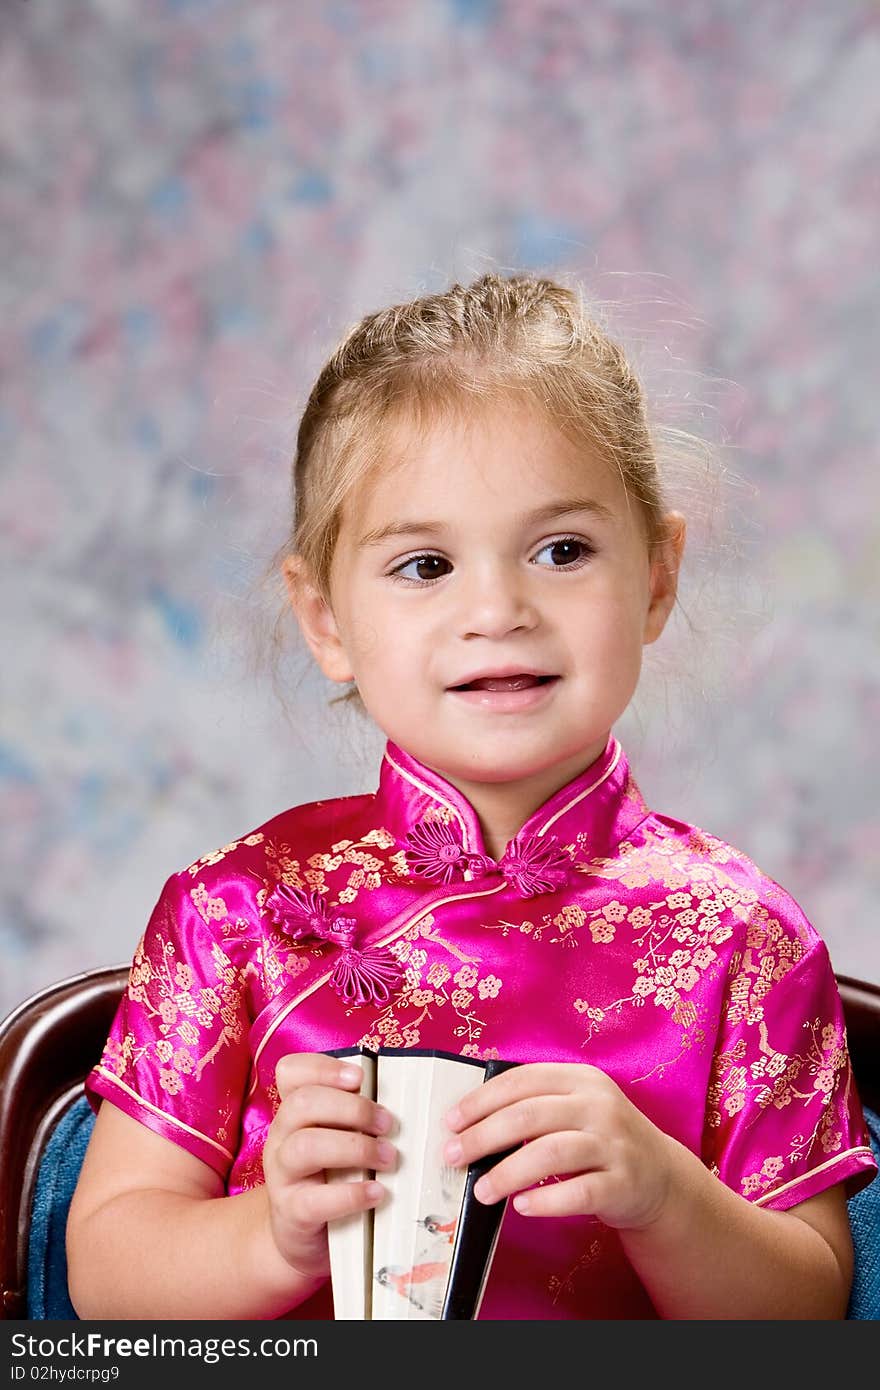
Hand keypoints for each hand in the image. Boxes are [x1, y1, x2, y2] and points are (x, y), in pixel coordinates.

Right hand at [262, 1052, 395, 1277]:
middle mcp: (281, 1136)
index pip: (291, 1072)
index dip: (323, 1068)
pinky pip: (315, 1200)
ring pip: (305, 1146)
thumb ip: (357, 1118)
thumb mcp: (337, 1139)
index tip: (360, 1077)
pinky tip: (376, 1192)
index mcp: (294, 1111)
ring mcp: (282, 1174)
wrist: (301, 1236)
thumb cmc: (330, 1177)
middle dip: (352, 1108)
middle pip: (303, 1104)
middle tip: (388, 1124)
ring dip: (355, 1148)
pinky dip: (351, 1194)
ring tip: (388, 1157)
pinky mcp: (291, 1212)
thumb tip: (405, 1100)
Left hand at [443, 1062, 676, 1229]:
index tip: (451, 1121)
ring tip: (480, 1190)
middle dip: (482, 1136)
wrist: (660, 1176)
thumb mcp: (575, 1109)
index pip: (522, 1080)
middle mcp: (599, 1106)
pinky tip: (522, 1207)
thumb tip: (469, 1124)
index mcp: (581, 1079)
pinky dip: (546, 1200)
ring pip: (551, 1153)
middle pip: (529, 1115)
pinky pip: (579, 1192)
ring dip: (507, 1173)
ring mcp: (614, 1144)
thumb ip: (535, 1106)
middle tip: (452, 1156)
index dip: (481, 1100)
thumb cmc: (601, 1140)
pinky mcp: (623, 1183)